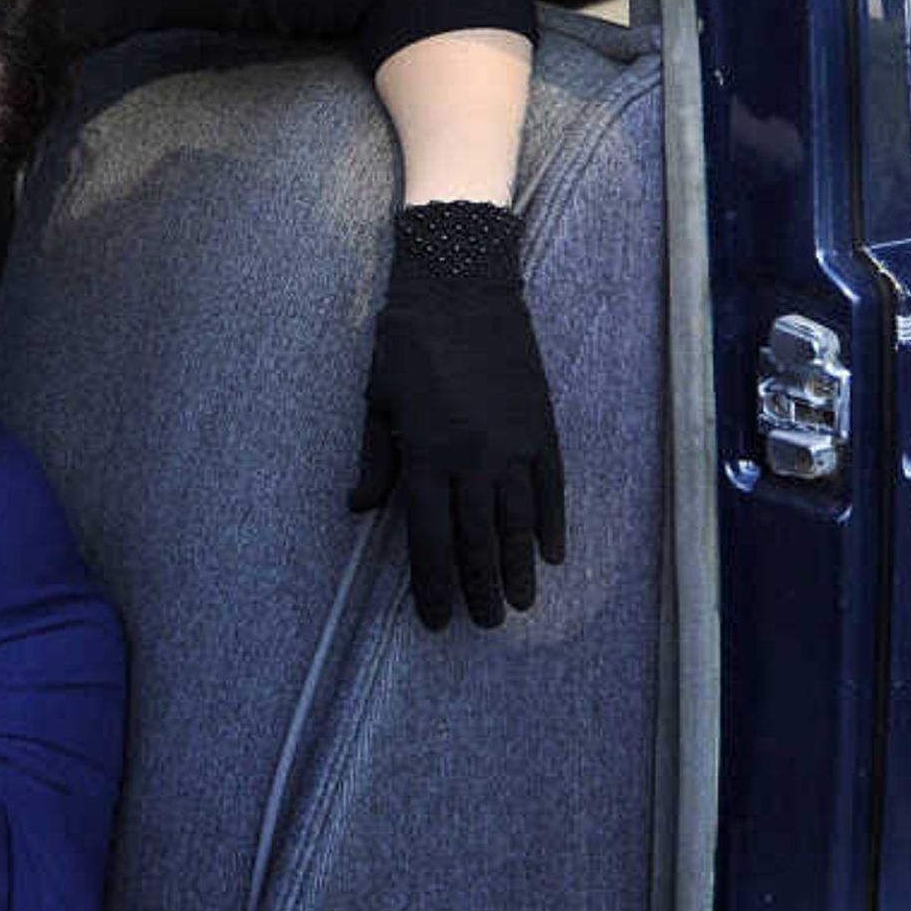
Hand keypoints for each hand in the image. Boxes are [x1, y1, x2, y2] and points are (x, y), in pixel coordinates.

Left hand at [348, 199, 566, 629]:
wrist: (462, 286)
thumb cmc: (408, 342)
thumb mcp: (377, 401)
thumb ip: (374, 461)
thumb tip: (359, 510)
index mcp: (425, 456)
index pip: (431, 543)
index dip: (434, 588)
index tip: (438, 621)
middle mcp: (472, 459)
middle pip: (478, 544)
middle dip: (479, 590)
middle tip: (486, 624)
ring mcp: (512, 444)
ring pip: (518, 524)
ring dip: (518, 569)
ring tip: (520, 604)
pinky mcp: (540, 426)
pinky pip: (551, 488)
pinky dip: (552, 524)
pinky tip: (551, 553)